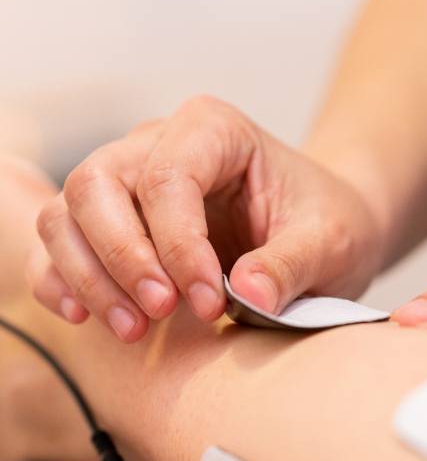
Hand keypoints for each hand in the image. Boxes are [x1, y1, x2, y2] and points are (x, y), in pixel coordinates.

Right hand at [28, 96, 382, 341]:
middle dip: (121, 257)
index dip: (178, 245)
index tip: (210, 302)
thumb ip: (291, 264)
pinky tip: (86, 316)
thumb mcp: (329, 240)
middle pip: (96, 185)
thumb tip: (248, 295)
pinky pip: (63, 243)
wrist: (322, 226)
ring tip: (133, 329)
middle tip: (160, 313)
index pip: (167, 178)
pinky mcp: (117, 223)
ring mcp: (130, 182)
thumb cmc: (327, 220)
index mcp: (213, 130)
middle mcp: (158, 144)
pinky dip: (64, 279)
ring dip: (88, 276)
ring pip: (67, 214)